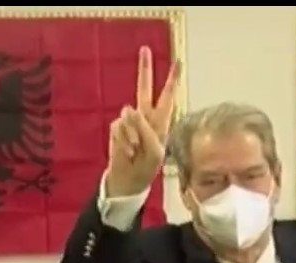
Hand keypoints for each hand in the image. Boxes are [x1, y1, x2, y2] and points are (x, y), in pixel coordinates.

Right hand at [105, 46, 179, 196]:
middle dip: (145, 69)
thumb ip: (145, 130)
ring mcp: (130, 122)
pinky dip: (124, 141)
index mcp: (161, 121)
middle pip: (144, 89)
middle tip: (145, 49)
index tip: (178, 62)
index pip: (168, 96)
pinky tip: (128, 152)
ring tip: (137, 151)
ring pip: (130, 116)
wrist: (128, 179)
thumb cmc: (146, 167)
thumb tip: (129, 109)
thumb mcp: (154, 151)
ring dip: (134, 136)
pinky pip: (120, 128)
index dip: (172, 80)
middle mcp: (145, 117)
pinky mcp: (117, 127)